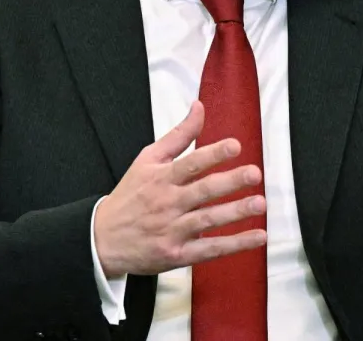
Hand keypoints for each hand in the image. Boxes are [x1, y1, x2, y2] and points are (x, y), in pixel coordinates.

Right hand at [93, 101, 266, 276]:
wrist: (102, 240)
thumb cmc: (130, 196)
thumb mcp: (147, 160)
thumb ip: (178, 135)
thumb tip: (199, 106)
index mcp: (161, 178)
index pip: (190, 163)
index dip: (213, 154)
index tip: (236, 145)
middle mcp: (168, 203)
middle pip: (202, 191)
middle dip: (230, 182)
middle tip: (255, 173)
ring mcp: (172, 230)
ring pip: (208, 220)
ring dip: (236, 212)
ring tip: (260, 203)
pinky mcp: (177, 254)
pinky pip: (209, 249)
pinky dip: (235, 244)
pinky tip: (257, 236)